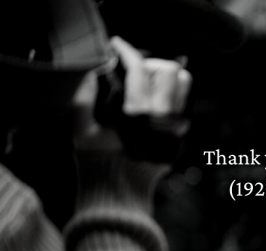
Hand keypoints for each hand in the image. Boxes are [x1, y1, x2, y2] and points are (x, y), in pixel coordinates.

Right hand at [73, 36, 192, 149]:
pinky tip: (152, 102)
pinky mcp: (180, 131)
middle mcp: (161, 117)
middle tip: (135, 73)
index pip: (139, 70)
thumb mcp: (81, 131)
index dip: (127, 52)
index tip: (118, 46)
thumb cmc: (99, 161)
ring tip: (146, 85)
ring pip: (183, 84)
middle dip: (152, 66)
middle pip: (170, 71)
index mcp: (136, 113)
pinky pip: (182, 102)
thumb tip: (89, 75)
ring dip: (166, 78)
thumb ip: (83, 100)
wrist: (121, 189)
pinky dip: (170, 95)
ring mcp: (174, 124)